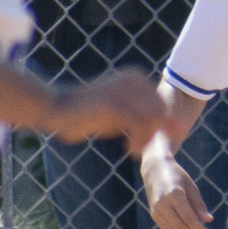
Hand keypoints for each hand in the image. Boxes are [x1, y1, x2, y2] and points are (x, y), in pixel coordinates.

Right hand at [46, 69, 180, 152]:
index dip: (161, 125)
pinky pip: (139, 125)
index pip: (163, 104)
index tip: (148, 141)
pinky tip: (128, 148)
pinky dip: (138, 141)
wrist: (55, 107)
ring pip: (153, 120)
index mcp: (135, 78)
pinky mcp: (114, 105)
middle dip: (156, 133)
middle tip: (141, 148)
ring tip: (134, 150)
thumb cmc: (87, 112)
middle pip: (162, 112)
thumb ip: (142, 117)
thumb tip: (172, 129)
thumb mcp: (119, 113)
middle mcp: (133, 80)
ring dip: (147, 139)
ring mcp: (124, 91)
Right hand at [144, 148, 217, 228]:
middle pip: (181, 227)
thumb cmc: (177, 176)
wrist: (154, 169)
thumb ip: (199, 205)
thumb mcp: (191, 186)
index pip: (188, 218)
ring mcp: (156, 211)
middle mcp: (162, 204)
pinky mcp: (154, 215)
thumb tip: (208, 221)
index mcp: (174, 194)